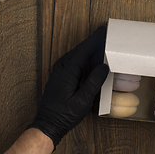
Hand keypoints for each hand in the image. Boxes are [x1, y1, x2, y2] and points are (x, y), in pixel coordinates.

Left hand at [30, 27, 108, 148]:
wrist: (48, 123)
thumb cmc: (64, 115)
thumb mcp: (83, 100)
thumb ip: (94, 82)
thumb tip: (104, 66)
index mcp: (67, 70)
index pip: (84, 49)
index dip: (95, 39)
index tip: (104, 30)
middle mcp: (62, 66)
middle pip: (81, 48)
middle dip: (94, 40)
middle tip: (107, 34)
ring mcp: (59, 69)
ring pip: (77, 53)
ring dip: (89, 48)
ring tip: (102, 43)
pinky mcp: (60, 74)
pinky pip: (74, 60)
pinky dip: (84, 56)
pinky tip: (91, 57)